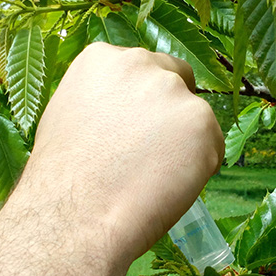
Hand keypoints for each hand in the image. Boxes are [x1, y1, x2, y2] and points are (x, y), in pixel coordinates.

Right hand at [21, 43, 224, 266]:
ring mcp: (174, 92)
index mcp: (102, 59)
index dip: (144, 106)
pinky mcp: (202, 123)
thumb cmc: (62, 182)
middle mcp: (140, 64)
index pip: (144, 70)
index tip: (137, 133)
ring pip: (196, 120)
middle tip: (153, 157)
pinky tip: (169, 190)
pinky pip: (213, 149)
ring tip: (153, 180)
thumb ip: (101, 103)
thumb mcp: (67, 119)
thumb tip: (124, 114)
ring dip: (185, 146)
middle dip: (170, 116)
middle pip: (176, 83)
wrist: (77, 217)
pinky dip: (200, 171)